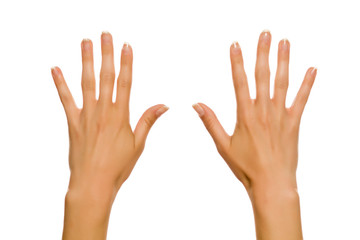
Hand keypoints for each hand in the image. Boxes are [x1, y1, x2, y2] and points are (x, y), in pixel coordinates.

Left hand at [51, 31, 168, 239]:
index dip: (126, 63)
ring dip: (86, 61)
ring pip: (86, 82)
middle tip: (105, 35)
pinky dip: (60, 84)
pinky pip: (65, 99)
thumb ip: (148, 120)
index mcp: (120, 116)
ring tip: (86, 42)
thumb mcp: (138, 144)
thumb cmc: (117, 166)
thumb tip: (163, 105)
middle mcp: (103, 111)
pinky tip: (56, 69)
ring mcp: (86, 115)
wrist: (93, 183)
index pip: (125, 82)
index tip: (127, 46)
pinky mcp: (73, 122)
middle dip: (106, 54)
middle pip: (105, 77)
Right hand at [192, 30, 316, 239]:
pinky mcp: (293, 123)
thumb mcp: (223, 145)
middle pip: (263, 76)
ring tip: (285, 42)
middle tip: (265, 34)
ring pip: (282, 83)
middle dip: (263, 53)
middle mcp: (263, 111)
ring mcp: (280, 116)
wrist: (271, 183)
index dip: (237, 62)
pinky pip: (302, 99)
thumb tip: (197, 105)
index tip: (236, 45)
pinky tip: (312, 69)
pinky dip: (307, 84)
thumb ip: (211, 122)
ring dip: (284, 61)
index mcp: (245, 116)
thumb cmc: (246, 167)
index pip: (240, 82)